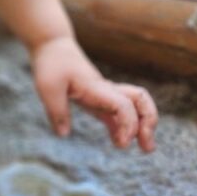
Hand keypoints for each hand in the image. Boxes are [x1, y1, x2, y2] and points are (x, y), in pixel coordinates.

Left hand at [31, 36, 157, 152]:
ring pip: (136, 106)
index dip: (128, 125)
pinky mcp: (98, 99)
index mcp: (97, 88)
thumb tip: (63, 134)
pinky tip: (120, 142)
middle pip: (141, 102)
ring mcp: (105, 94)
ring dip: (143, 125)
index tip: (122, 144)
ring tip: (146, 148)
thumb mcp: (47, 87)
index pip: (124, 106)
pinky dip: (124, 127)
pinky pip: (118, 113)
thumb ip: (56, 111)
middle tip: (147, 147)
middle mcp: (107, 91)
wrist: (53, 47)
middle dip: (149, 123)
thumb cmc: (51, 65)